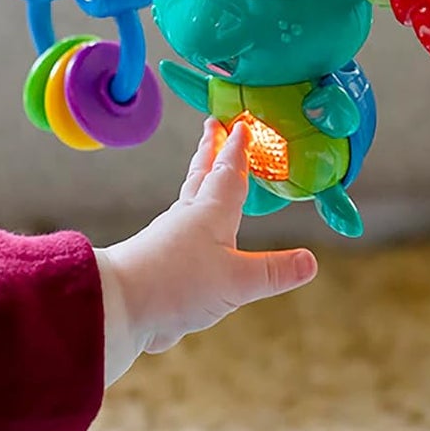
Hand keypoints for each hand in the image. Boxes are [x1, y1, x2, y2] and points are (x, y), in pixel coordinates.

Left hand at [96, 120, 317, 363]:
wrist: (119, 305)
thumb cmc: (176, 283)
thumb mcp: (236, 281)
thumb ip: (273, 272)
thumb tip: (310, 262)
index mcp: (211, 213)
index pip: (229, 172)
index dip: (238, 149)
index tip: (242, 125)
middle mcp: (188, 218)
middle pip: (202, 175)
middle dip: (210, 150)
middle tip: (213, 127)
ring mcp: (169, 238)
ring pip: (189, 200)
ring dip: (200, 181)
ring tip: (206, 175)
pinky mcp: (158, 261)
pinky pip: (180, 231)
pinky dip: (190, 219)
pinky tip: (193, 233)